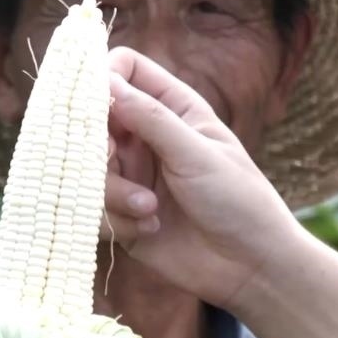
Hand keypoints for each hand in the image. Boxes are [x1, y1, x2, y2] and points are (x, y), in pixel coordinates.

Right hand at [99, 46, 304, 311]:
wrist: (250, 267)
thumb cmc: (238, 199)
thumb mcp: (196, 152)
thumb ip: (150, 118)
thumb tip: (105, 82)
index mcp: (171, 109)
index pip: (124, 70)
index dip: (102, 76)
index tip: (92, 101)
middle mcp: (145, 138)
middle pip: (93, 121)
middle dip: (97, 144)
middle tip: (111, 160)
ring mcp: (132, 176)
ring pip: (87, 168)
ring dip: (112, 191)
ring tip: (149, 209)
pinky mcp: (121, 215)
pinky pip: (93, 208)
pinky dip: (115, 219)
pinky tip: (150, 228)